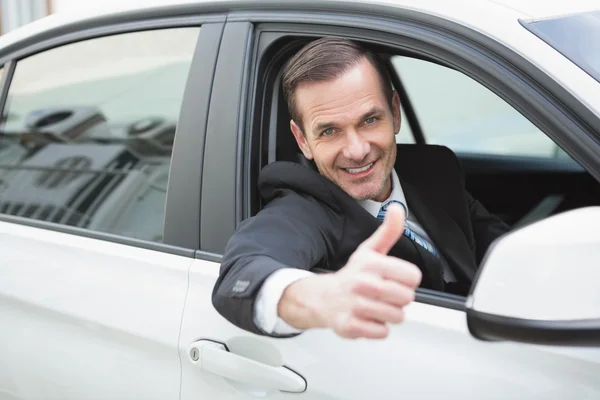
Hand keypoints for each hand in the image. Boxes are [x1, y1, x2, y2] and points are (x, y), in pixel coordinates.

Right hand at [278, 203, 421, 337]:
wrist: (322, 297)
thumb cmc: (352, 275)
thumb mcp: (370, 250)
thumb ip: (389, 231)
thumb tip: (398, 209)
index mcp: (372, 264)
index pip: (413, 277)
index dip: (406, 280)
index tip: (394, 278)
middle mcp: (363, 284)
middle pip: (407, 298)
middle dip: (399, 298)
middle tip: (384, 294)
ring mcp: (356, 306)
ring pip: (397, 317)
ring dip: (389, 314)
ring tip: (375, 306)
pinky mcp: (350, 326)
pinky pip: (382, 332)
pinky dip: (377, 328)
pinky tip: (367, 317)